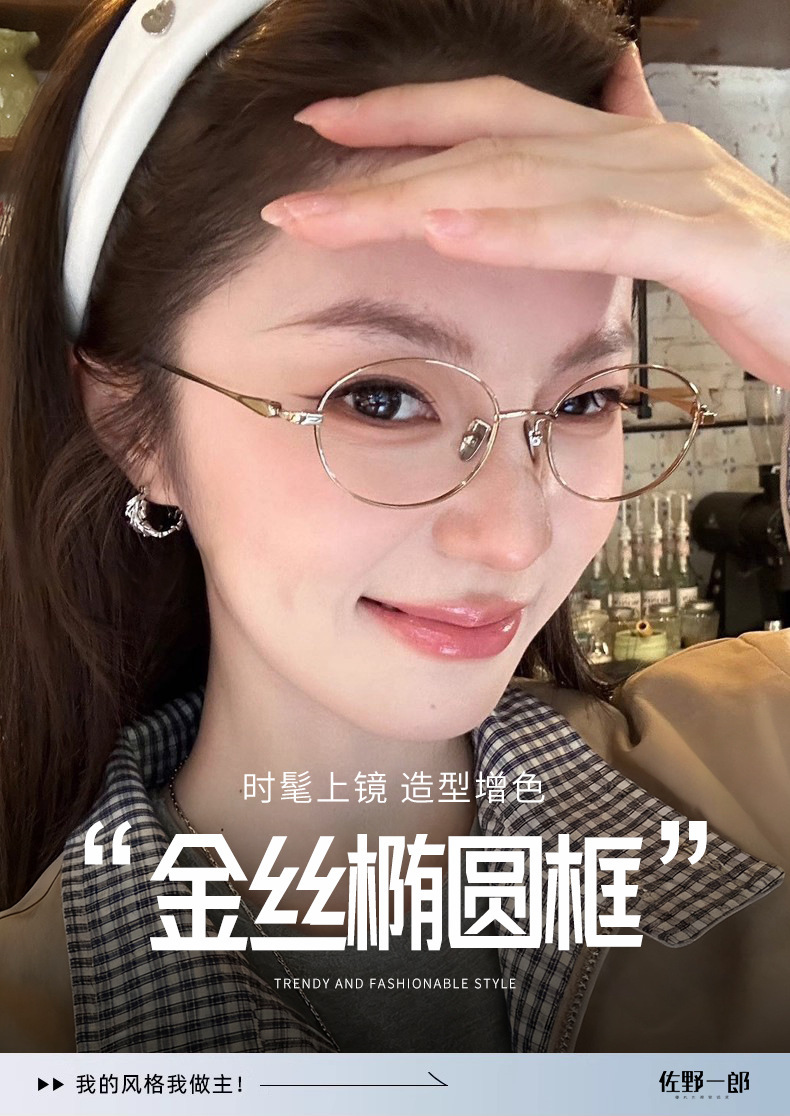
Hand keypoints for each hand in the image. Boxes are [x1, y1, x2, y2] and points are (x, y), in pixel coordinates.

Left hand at [260, 44, 789, 389]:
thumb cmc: (761, 281)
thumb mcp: (673, 222)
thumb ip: (624, 173)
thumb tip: (611, 94)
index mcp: (623, 152)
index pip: (494, 118)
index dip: (405, 119)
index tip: (323, 134)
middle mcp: (643, 152)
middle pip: (489, 142)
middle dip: (383, 163)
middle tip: (295, 191)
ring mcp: (676, 187)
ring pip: (527, 178)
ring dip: (421, 195)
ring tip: (337, 214)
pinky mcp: (708, 240)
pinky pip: (597, 230)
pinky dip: (518, 232)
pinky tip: (447, 233)